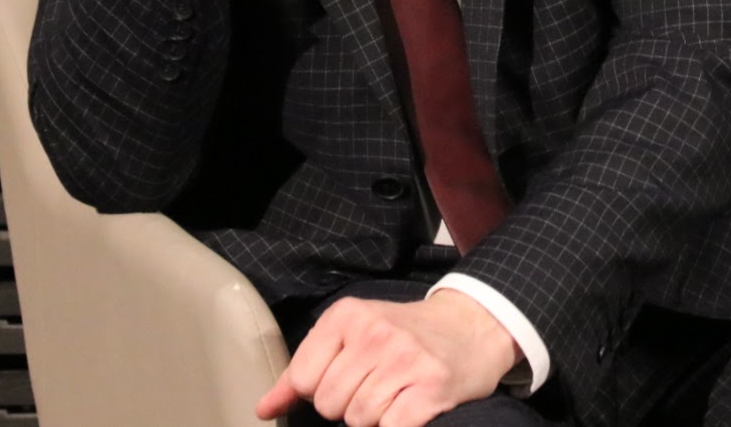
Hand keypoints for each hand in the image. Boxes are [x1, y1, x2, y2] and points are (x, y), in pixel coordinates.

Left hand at [255, 290, 521, 426]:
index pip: (303, 379)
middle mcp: (374, 331)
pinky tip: (408, 410)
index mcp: (346, 315)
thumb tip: (262, 409)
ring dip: (374, 418)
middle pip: (330, 404)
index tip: (344, 380)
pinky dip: (395, 426)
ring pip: (359, 420)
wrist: (468, 326)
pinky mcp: (431, 386)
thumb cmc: (401, 335)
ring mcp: (404, 357)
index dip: (320, 393)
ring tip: (394, 395)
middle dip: (347, 408)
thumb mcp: (350, 335)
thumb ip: (302, 371)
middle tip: (375, 388)